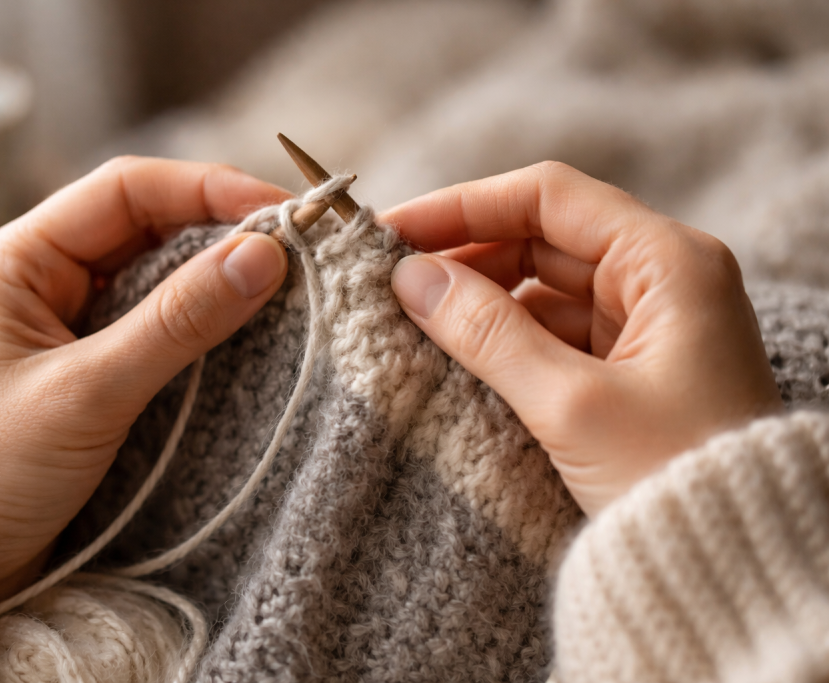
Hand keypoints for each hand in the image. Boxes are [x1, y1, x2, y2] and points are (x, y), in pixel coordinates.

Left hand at [0, 158, 289, 618]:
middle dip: (225, 230)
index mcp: (19, 259)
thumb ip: (176, 322)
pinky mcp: (99, 363)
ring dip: (223, 276)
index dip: (209, 189)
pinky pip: (165, 322)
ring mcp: (75, 320)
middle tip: (302, 247)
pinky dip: (209, 321)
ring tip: (290, 283)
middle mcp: (48, 275)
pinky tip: (253, 327)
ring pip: (164, 273)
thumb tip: (264, 255)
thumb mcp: (87, 393)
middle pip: (152, 224)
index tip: (282, 211)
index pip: (127, 190)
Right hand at [383, 162, 781, 516]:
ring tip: (414, 319)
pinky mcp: (633, 368)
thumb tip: (410, 278)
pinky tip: (458, 355)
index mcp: (669, 263)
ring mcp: (649, 324)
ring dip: (481, 300)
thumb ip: (487, 332)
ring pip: (545, 288)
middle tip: (392, 278)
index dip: (464, 206)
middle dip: (466, 255)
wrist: (736, 565)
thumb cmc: (677, 480)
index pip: (548, 198)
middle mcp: (663, 279)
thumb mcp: (571, 404)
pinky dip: (506, 339)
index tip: (395, 230)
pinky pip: (555, 333)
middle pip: (543, 238)